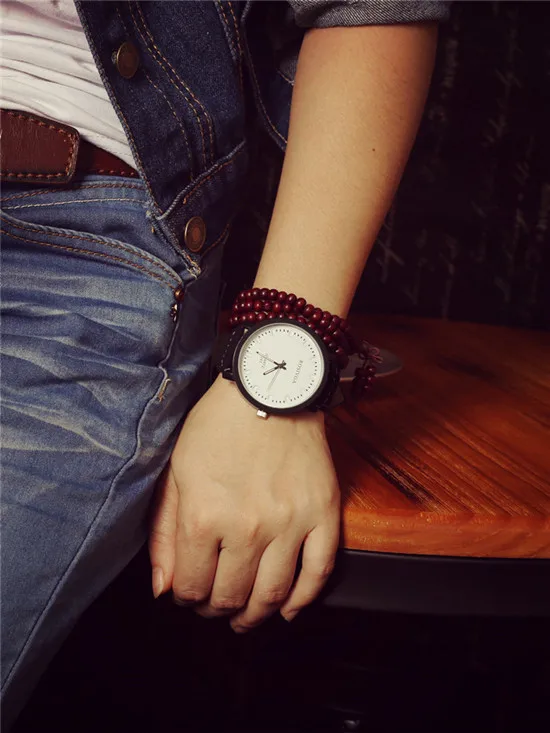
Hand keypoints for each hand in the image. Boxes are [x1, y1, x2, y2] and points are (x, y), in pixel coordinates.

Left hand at [149, 374, 340, 631]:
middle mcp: (247, 528)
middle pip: (230, 596)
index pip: (192, 586)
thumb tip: (163, 588)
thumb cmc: (217, 426)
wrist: (268, 389)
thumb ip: (164, 533)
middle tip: (214, 605)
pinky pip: (319, 572)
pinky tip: (289, 609)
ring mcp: (290, 523)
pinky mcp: (323, 514)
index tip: (189, 593)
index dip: (187, 598)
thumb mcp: (176, 472)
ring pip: (273, 594)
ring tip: (246, 616)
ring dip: (256, 615)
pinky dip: (304, 600)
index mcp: (204, 517)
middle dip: (216, 609)